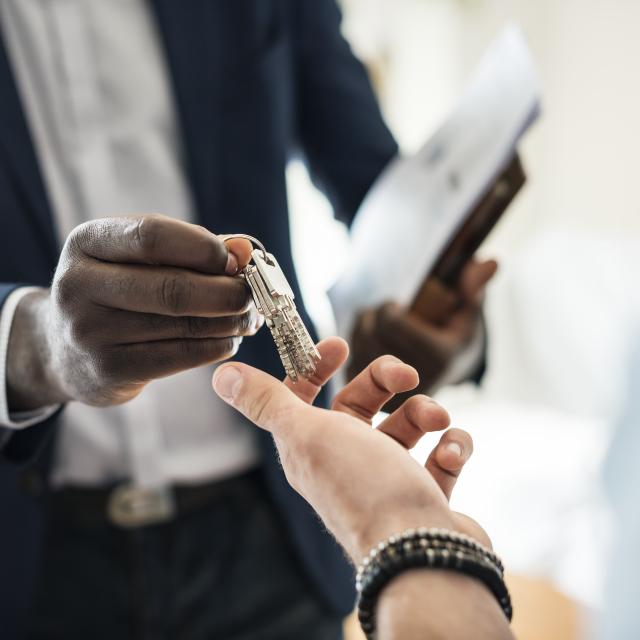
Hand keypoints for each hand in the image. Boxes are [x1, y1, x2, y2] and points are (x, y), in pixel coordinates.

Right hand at [7, 215, 260, 409]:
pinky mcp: (108, 370)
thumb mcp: (139, 258)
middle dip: (226, 292)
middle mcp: (79, 285)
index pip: (153, 236)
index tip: (237, 261)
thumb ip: (192, 248)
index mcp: (87, 242)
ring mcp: (90, 331)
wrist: (64, 348)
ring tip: (247, 318)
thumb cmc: (119, 291)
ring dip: (229, 322)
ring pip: (182, 325)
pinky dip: (216, 347)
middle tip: (252, 296)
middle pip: (173, 287)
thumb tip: (244, 250)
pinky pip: (179, 356)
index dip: (204, 248)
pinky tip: (229, 340)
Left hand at [212, 337, 488, 562]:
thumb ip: (266, 402)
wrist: (420, 553)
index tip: (340, 346)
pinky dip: (452, 447)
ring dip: (425, 412)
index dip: (316, 367)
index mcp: (311, 446)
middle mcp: (346, 461)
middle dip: (385, 380)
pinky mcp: (424, 495)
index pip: (304, 397)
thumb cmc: (362, 487)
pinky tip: (451, 452)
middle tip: (407, 375)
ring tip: (437, 420)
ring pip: (406, 426)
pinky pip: (440, 457)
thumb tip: (221, 374)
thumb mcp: (306, 434)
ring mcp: (387, 479)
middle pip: (361, 404)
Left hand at [349, 259, 496, 401]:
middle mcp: (415, 380)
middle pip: (370, 331)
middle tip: (385, 313)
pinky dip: (355, 345)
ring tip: (379, 325)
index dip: (388, 308)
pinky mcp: (371, 401)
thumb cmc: (453, 334)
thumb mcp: (466, 311)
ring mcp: (391, 393)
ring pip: (356, 344)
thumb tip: (492, 261)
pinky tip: (369, 341)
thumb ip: (474, 286)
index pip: (391, 321)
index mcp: (439, 357)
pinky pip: (349, 360)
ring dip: (363, 327)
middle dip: (374, 316)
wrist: (442, 374)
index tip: (396, 305)